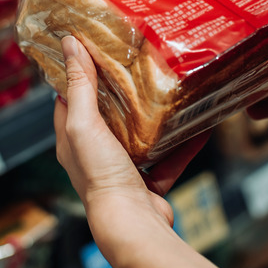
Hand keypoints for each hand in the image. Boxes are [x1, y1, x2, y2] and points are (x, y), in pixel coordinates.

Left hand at [54, 35, 224, 267]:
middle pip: (107, 115)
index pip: (68, 98)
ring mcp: (122, 168)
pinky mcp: (149, 182)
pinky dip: (184, 143)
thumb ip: (80, 85)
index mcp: (72, 139)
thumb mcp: (84, 122)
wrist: (132, 223)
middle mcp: (94, 154)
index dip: (77, 73)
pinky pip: (169, 157)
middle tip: (137, 63)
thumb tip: (68, 45)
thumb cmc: (101, 175)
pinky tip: (199, 125)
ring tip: (168, 89)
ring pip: (140, 136)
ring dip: (154, 117)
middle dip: (121, 91)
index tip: (92, 48)